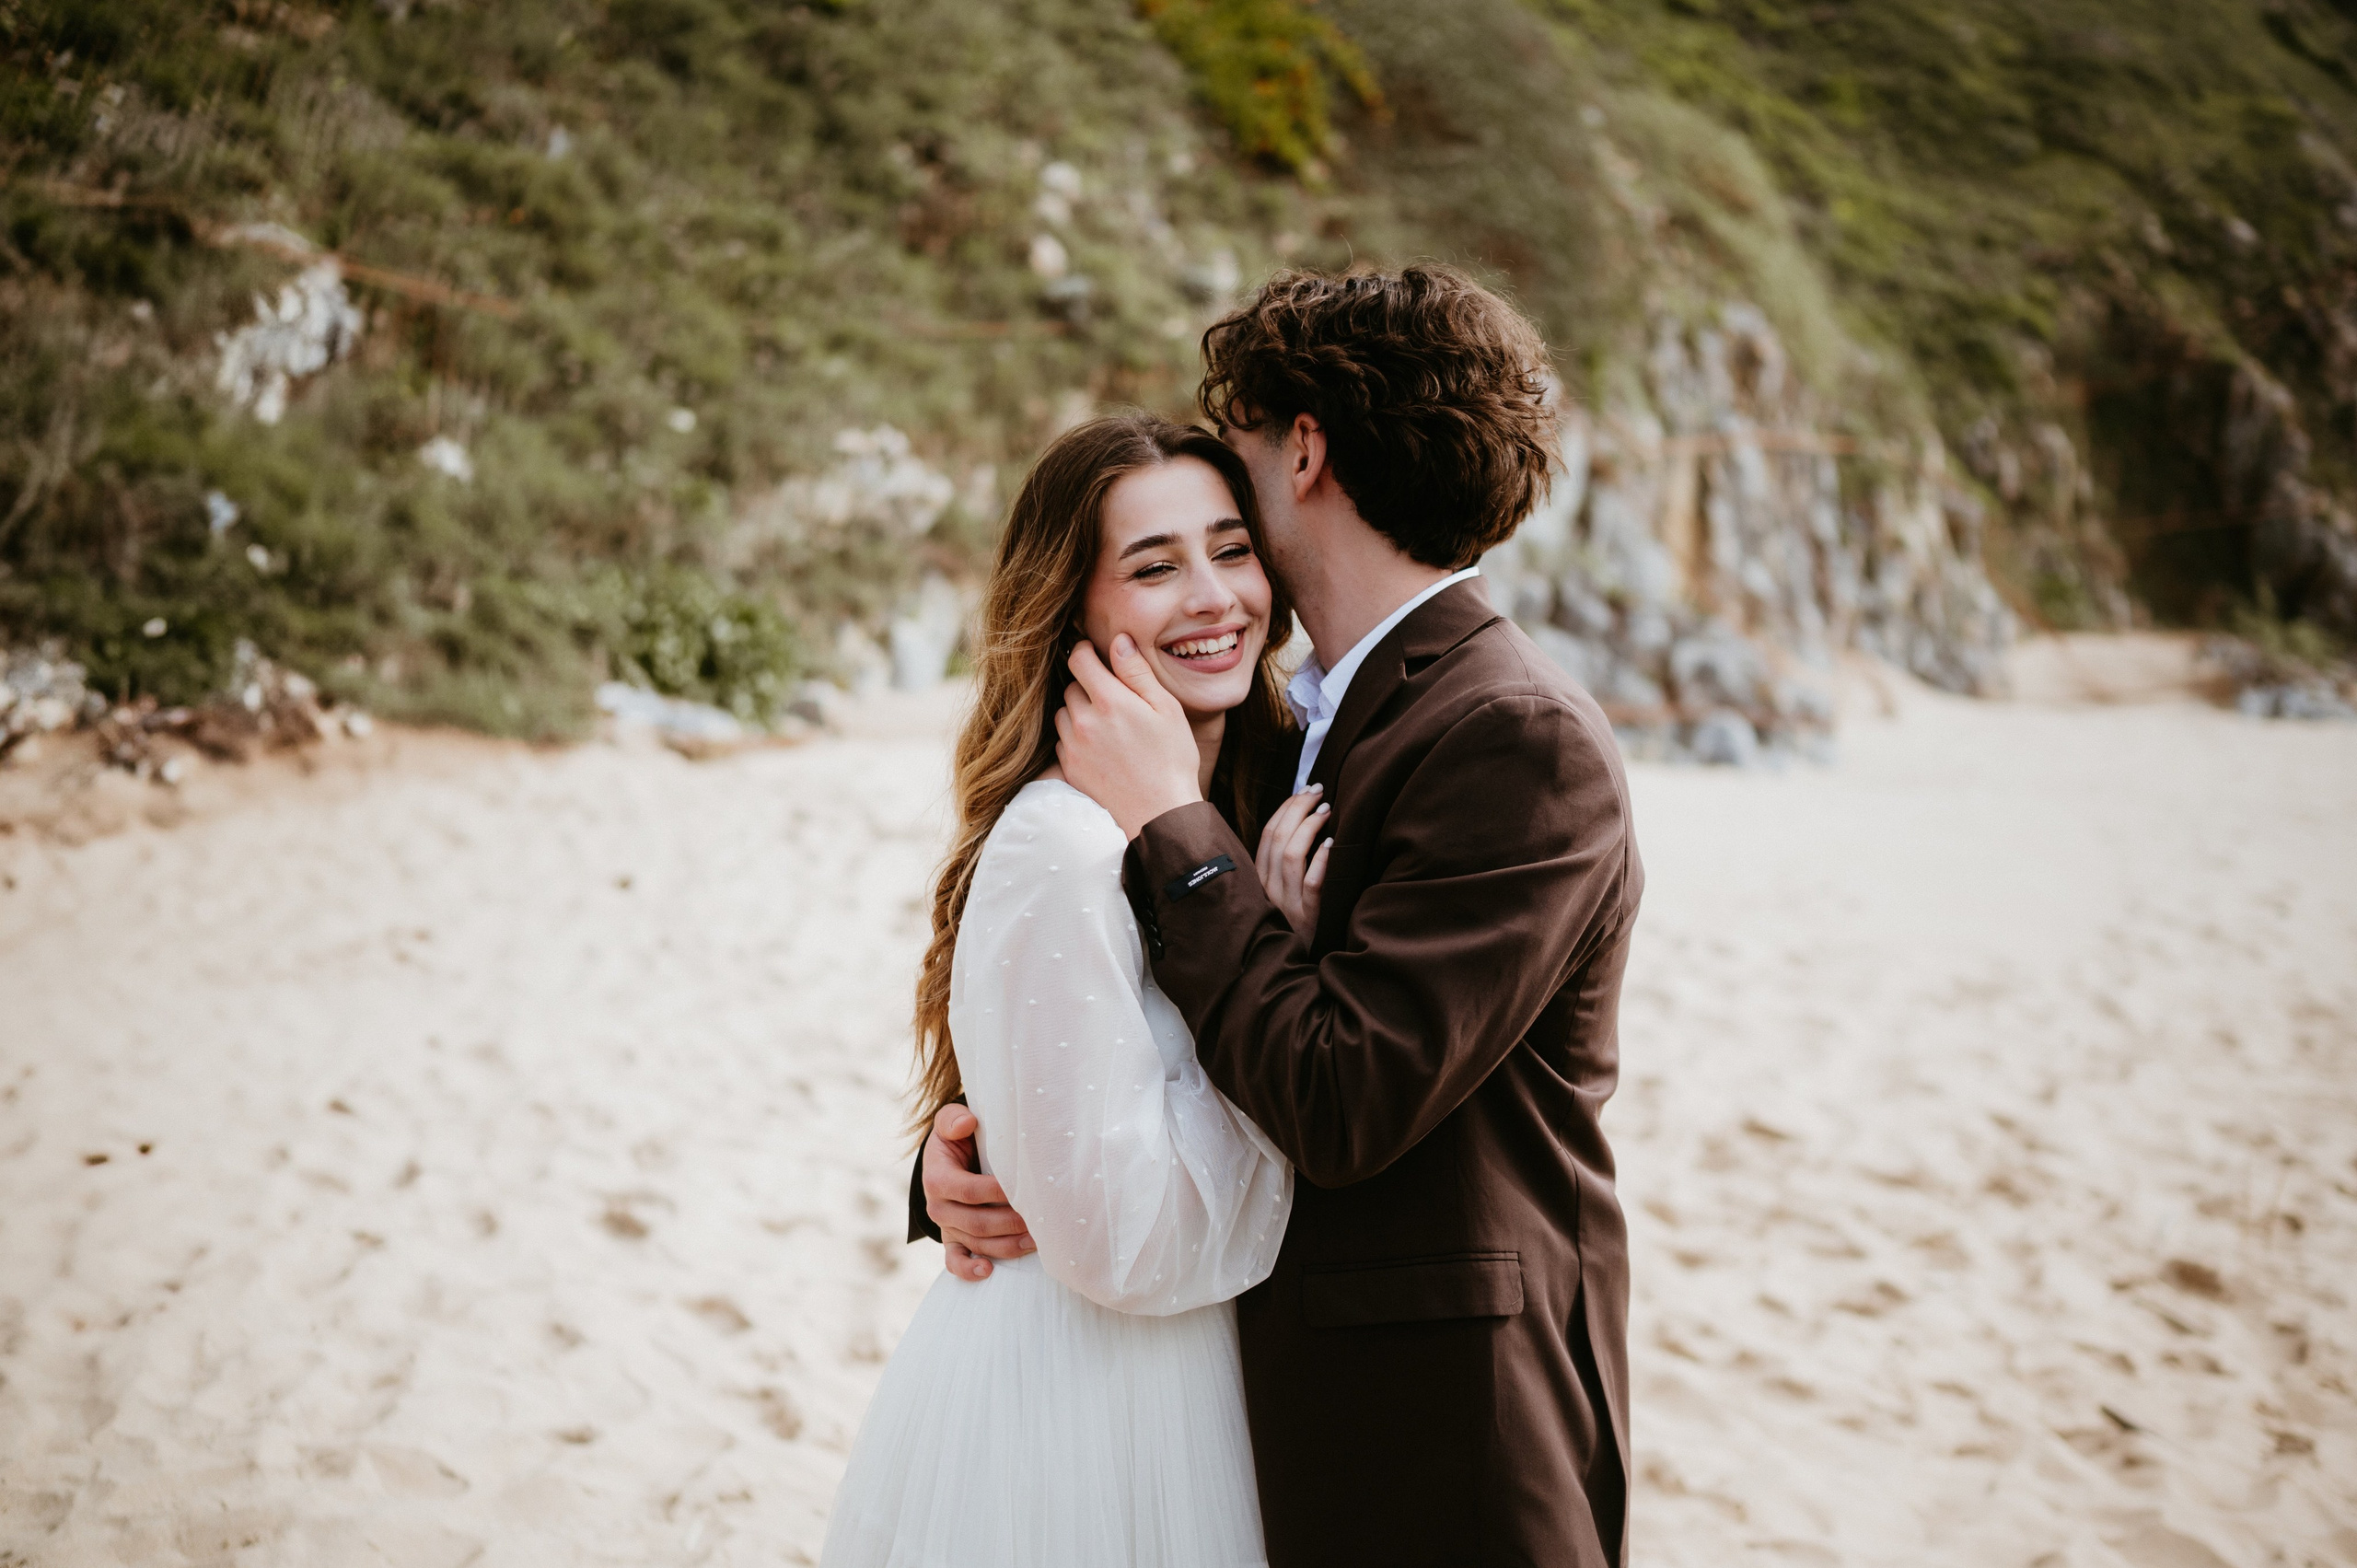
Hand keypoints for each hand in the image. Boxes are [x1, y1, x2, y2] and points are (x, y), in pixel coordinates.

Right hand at [923, 1103, 1033, 1279]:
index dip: (997, 1192)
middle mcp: (939, 1207)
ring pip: (977, 1243)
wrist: (947, 1160)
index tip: (1025, 1189)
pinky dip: (970, 1270)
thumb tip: (967, 1123)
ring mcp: (946, 1227)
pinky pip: (955, 1262)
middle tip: (1040, 1221)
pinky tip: (989, 1271)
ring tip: (1036, 1242)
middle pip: (977, 1222)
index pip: (969, 1190)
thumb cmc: (957, 1138)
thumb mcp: (949, 1122)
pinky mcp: (952, 1241)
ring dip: (1007, 1246)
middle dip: (1011, 1223)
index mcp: (937, 1179)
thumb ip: (953, 1119)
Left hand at [1054, 635, 1203, 838]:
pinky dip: (1076, 737)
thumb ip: (1138, 673)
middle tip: (1114, 698)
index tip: (1095, 655)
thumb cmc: (1171, 760)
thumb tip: (1119, 641)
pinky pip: (1063, 741)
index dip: (1085, 651)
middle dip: (1088, 685)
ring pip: (1064, 713)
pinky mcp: (1069, 768)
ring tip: (1107, 725)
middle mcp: (1083, 721)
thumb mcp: (1166, 709)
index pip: (1079, 660)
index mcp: (1109, 701)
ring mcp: (1073, 746)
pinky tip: (1100, 747)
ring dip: (1079, 711)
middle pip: (1071, 686)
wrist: (1159, 814)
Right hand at [1254, 784, 1331, 936]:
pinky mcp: (1306, 916)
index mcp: (1257, 879)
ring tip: (1327, 810)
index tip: (1303, 790)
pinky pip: (1311, 883)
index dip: (1285, 808)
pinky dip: (1320, 860)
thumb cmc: (1288, 922)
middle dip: (1298, 808)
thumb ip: (1279, 864)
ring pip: (1291, 855)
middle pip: (1278, 838)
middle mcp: (1267, 888)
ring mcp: (1285, 903)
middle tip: (1318, 791)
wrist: (1287, 964)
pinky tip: (1330, 843)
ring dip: (1309, 827)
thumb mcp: (1276, 892)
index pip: (1267, 834)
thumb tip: (1298, 823)